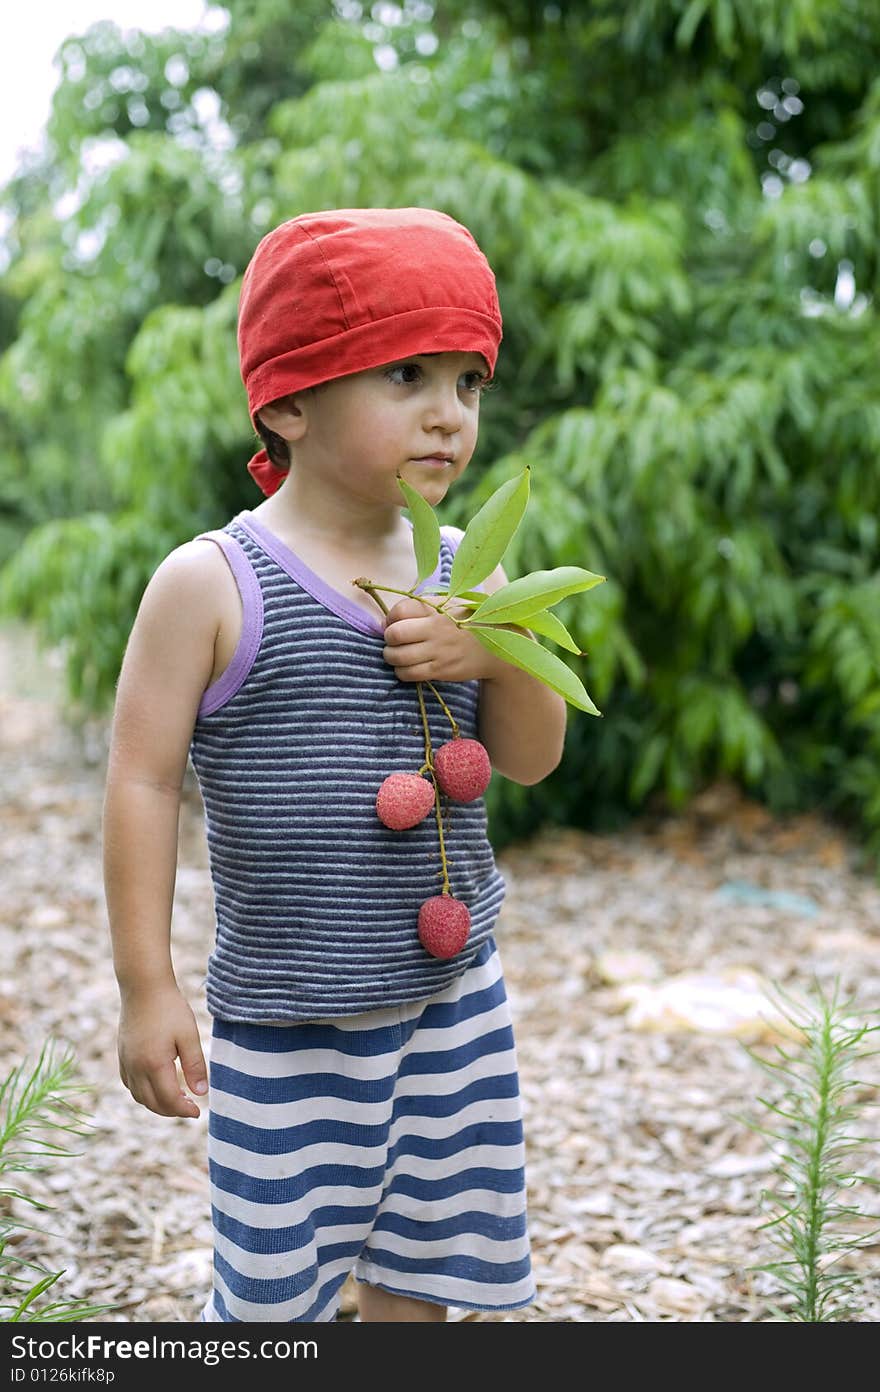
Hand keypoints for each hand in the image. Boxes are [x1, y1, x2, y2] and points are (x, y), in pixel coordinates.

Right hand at [117, 983, 207, 1118]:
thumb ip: (195, 1066)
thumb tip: (201, 1093)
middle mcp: (136, 1067)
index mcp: (154, 1064)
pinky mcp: (122, 1055)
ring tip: (176, 1099)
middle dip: (171, 1111)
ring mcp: (126, 1062)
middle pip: (152, 1103)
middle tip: (190, 1108)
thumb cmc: (169, 1008)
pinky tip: (156, 1085)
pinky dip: (143, 1093)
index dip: (184, 1110)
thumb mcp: (189, 1036)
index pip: (169, 1100)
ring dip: (156, 1104)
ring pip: (139, 1096)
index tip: (198, 1112)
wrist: (143, 986)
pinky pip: (130, 1084)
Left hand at [382, 596, 501, 683]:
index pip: (399, 610)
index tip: (394, 623)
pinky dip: (402, 672)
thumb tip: (388, 619)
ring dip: (391, 657)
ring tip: (397, 655)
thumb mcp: (447, 606)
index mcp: (436, 608)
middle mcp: (436, 628)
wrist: (495, 647)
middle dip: (388, 639)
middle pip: (394, 634)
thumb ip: (421, 607)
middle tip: (394, 641)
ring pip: (398, 657)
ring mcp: (439, 650)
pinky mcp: (441, 669)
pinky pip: (409, 674)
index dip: (390, 618)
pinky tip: (408, 667)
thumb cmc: (465, 624)